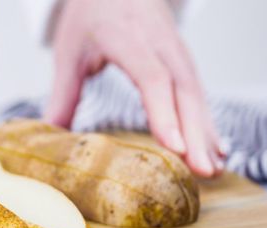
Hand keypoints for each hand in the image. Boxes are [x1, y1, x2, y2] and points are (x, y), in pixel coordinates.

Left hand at [45, 0, 223, 176]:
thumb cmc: (89, 14)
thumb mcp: (69, 51)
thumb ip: (63, 93)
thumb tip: (50, 134)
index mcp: (126, 38)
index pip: (152, 78)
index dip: (164, 113)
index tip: (173, 147)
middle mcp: (158, 43)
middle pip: (183, 90)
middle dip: (195, 133)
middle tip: (203, 172)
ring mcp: (175, 48)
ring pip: (196, 92)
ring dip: (206, 131)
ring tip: (212, 170)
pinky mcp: (181, 57)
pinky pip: (199, 90)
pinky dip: (207, 119)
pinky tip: (216, 147)